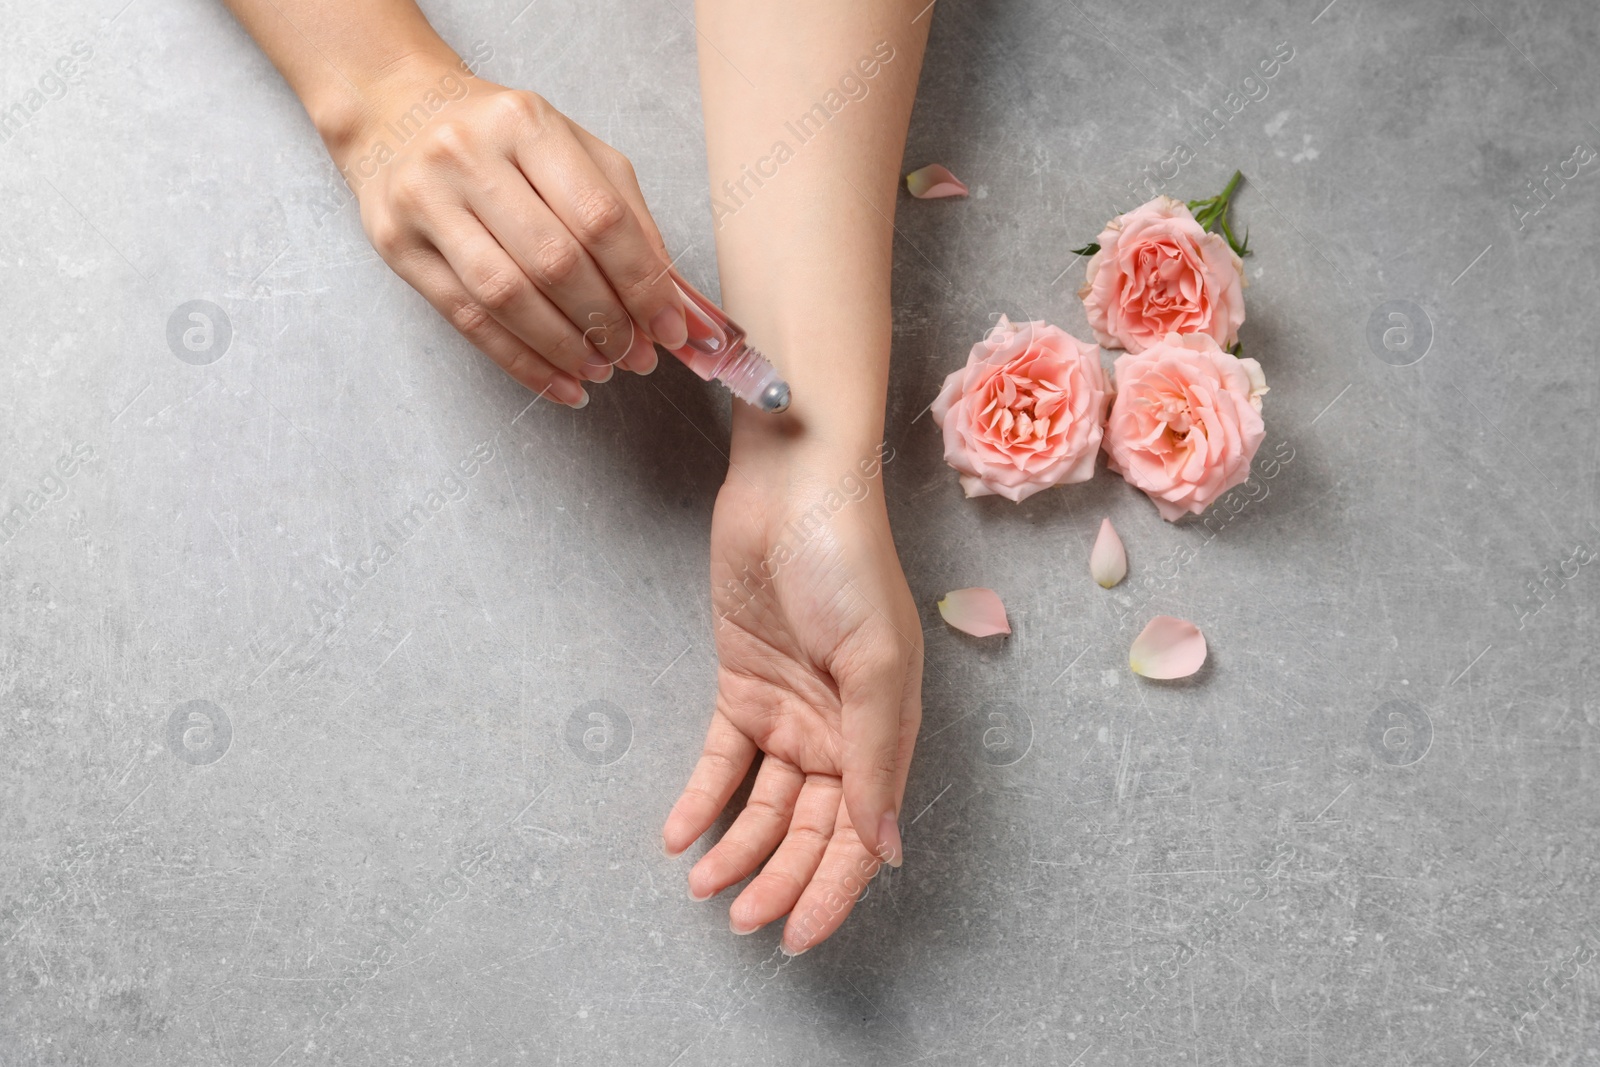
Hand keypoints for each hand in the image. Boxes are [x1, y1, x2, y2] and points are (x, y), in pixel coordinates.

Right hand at [327, 57, 688, 408]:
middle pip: (554, 261)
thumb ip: (628, 216)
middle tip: (637, 356)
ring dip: (564, 347)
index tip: (671, 328)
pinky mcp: (397, 246)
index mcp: (526, 123)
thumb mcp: (571, 150)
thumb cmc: (498, 139)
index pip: (600, 218)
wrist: (392, 113)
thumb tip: (675, 300)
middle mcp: (469, 157)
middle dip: (607, 322)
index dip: (642, 283)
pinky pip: (468, 319)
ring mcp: (426, 201)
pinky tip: (559, 383)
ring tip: (601, 370)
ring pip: (507, 296)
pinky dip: (521, 361)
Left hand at [662, 440, 922, 954]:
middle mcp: (839, 729)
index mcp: (884, 729)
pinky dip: (702, 800)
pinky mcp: (741, 685)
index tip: (796, 935)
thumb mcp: (877, 662)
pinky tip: (679, 836)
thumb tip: (884, 846)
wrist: (790, 486)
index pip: (861, 831)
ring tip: (705, 887)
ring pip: (765, 804)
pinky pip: (721, 761)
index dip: (833, 888)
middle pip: (810, 827)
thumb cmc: (847, 563)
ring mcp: (789, 708)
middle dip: (779, 878)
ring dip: (738, 849)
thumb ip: (875, 757)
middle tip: (740, 920)